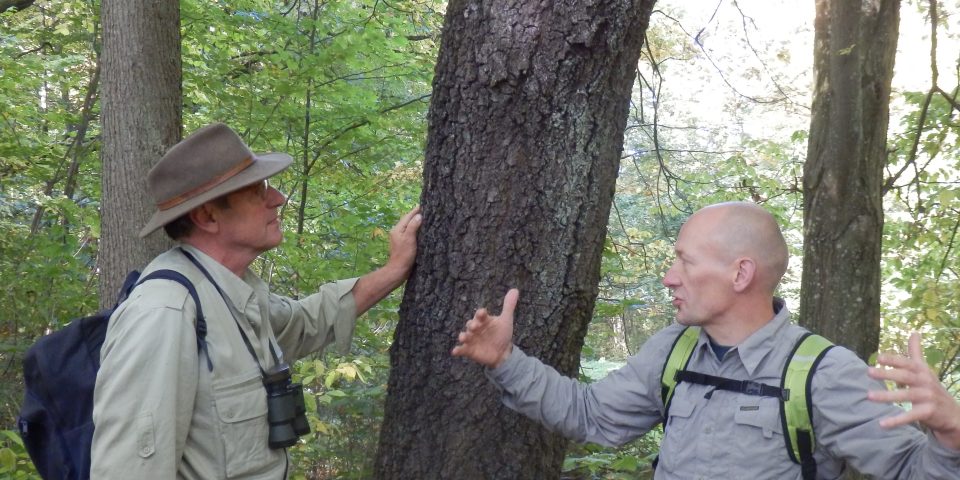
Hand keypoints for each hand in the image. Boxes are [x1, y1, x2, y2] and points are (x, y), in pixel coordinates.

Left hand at [385, 205, 421, 276]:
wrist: (399, 270)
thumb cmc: (404, 254)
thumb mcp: (409, 239)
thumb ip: (413, 226)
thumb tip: (419, 215)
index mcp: (397, 229)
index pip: (408, 216)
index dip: (416, 210)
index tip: (424, 204)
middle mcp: (398, 232)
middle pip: (408, 220)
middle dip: (416, 215)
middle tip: (427, 210)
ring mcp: (400, 238)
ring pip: (410, 226)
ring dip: (417, 222)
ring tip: (427, 218)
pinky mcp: (404, 244)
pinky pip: (411, 233)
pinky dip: (417, 229)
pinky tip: (423, 230)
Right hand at [451, 289, 517, 368]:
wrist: (502, 353)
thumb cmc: (502, 334)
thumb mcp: (506, 320)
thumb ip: (508, 306)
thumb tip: (515, 289)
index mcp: (484, 320)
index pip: (481, 315)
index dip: (481, 313)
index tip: (483, 312)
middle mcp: (476, 328)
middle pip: (471, 324)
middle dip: (472, 325)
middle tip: (475, 326)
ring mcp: (472, 339)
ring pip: (465, 336)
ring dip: (463, 336)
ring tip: (463, 337)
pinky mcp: (469, 350)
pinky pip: (462, 349)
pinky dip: (458, 350)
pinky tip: (455, 351)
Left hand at [867, 332, 959, 450]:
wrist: (952, 414)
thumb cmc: (932, 388)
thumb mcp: (925, 369)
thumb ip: (916, 352)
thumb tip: (914, 332)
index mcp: (922, 371)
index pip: (907, 363)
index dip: (894, 360)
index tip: (878, 357)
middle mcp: (926, 382)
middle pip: (905, 376)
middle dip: (887, 373)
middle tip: (869, 372)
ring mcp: (928, 397)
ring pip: (906, 396)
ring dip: (887, 396)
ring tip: (869, 396)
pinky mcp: (928, 413)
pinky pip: (910, 416)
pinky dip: (896, 420)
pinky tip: (882, 423)